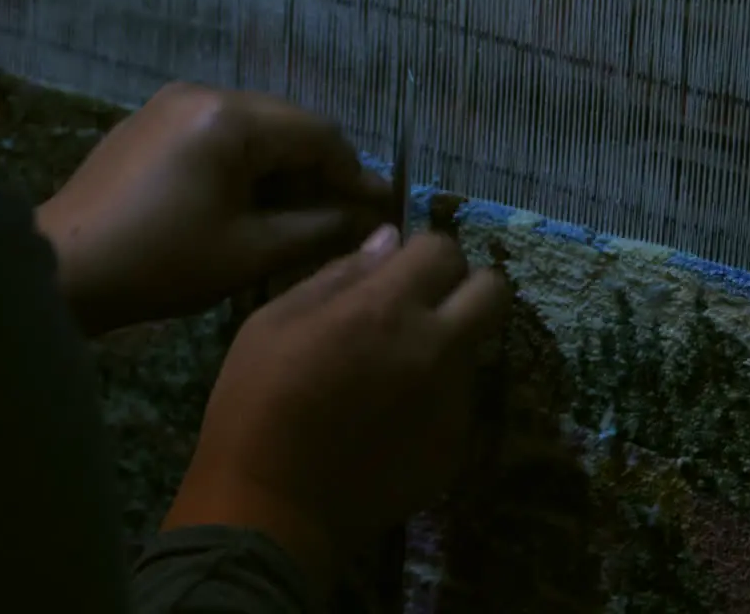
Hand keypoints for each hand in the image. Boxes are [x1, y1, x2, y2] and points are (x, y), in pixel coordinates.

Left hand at [36, 82, 388, 332]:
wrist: (64, 268)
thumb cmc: (162, 263)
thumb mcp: (251, 252)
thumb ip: (318, 229)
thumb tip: (369, 220)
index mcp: (230, 118)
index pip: (319, 134)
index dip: (355, 173)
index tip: (381, 210)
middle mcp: (203, 93)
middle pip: (286, 125)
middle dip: (321, 170)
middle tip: (348, 216)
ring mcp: (171, 104)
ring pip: (253, 130)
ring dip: (284, 169)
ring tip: (305, 217)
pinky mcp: (150, 124)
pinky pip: (218, 136)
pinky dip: (246, 166)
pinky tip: (255, 205)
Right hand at [161, 226, 509, 591]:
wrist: (271, 507)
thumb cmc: (256, 404)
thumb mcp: (274, 321)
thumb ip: (338, 275)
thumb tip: (387, 242)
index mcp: (387, 308)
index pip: (444, 249)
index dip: (423, 252)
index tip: (400, 269)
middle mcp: (436, 347)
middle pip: (493, 292)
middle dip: (465, 286)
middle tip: (424, 305)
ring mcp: (452, 401)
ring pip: (474, 348)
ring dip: (445, 344)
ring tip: (391, 374)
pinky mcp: (455, 446)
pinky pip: (458, 401)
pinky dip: (433, 397)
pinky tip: (388, 419)